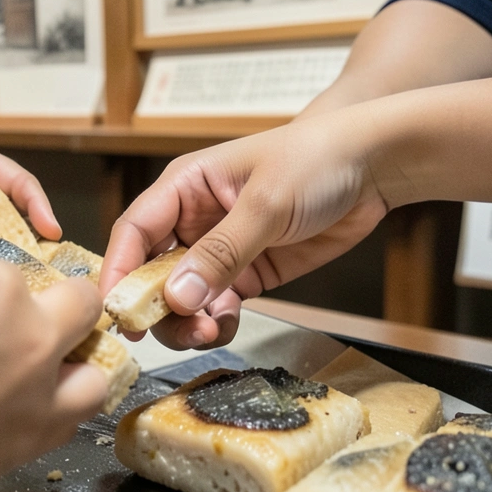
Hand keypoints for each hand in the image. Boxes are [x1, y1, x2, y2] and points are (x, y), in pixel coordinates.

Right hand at [0, 253, 105, 491]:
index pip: (17, 272)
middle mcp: (32, 335)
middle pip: (82, 309)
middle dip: (68, 307)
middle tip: (39, 318)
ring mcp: (38, 396)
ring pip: (96, 376)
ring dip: (80, 368)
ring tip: (50, 372)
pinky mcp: (26, 446)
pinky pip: (66, 427)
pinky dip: (55, 417)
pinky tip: (24, 414)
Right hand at [100, 112, 388, 350]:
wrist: (375, 167)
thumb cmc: (316, 159)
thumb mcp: (266, 203)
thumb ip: (221, 252)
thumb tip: (176, 297)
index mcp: (185, 186)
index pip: (134, 231)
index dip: (118, 271)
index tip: (116, 311)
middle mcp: (194, 219)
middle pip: (152, 272)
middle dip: (156, 306)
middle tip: (174, 332)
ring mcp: (221, 249)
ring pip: (183, 296)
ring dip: (186, 320)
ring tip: (208, 331)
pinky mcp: (249, 273)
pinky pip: (217, 306)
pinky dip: (216, 322)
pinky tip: (225, 325)